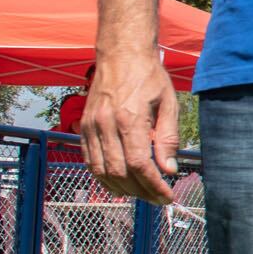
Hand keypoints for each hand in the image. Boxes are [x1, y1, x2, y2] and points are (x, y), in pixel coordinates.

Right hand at [83, 52, 178, 205]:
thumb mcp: (168, 104)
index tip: (168, 196)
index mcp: (129, 118)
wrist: (120, 54)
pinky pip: (89, 161)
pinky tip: (121, 184)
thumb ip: (168, 138)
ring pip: (101, 172)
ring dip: (123, 189)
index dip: (154, 186)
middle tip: (158, 198)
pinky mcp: (83, 127)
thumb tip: (169, 170)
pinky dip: (104, 178)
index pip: (140, 165)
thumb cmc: (149, 77)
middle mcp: (105, 125)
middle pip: (120, 173)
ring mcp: (90, 127)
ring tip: (143, 194)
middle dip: (141, 191)